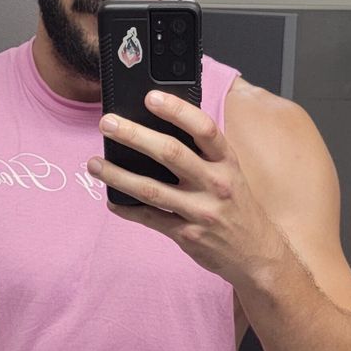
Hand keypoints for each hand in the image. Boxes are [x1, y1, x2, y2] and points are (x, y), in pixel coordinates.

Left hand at [86, 90, 282, 286]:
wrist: (256, 253)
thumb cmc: (238, 206)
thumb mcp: (231, 173)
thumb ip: (203, 153)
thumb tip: (161, 128)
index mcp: (226, 162)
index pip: (203, 128)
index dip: (176, 110)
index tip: (150, 97)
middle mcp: (215, 184)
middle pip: (170, 153)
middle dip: (134, 135)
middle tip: (107, 123)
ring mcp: (200, 211)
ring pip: (151, 189)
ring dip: (118, 175)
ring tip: (94, 164)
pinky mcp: (187, 235)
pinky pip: (150, 219)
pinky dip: (127, 208)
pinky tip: (111, 200)